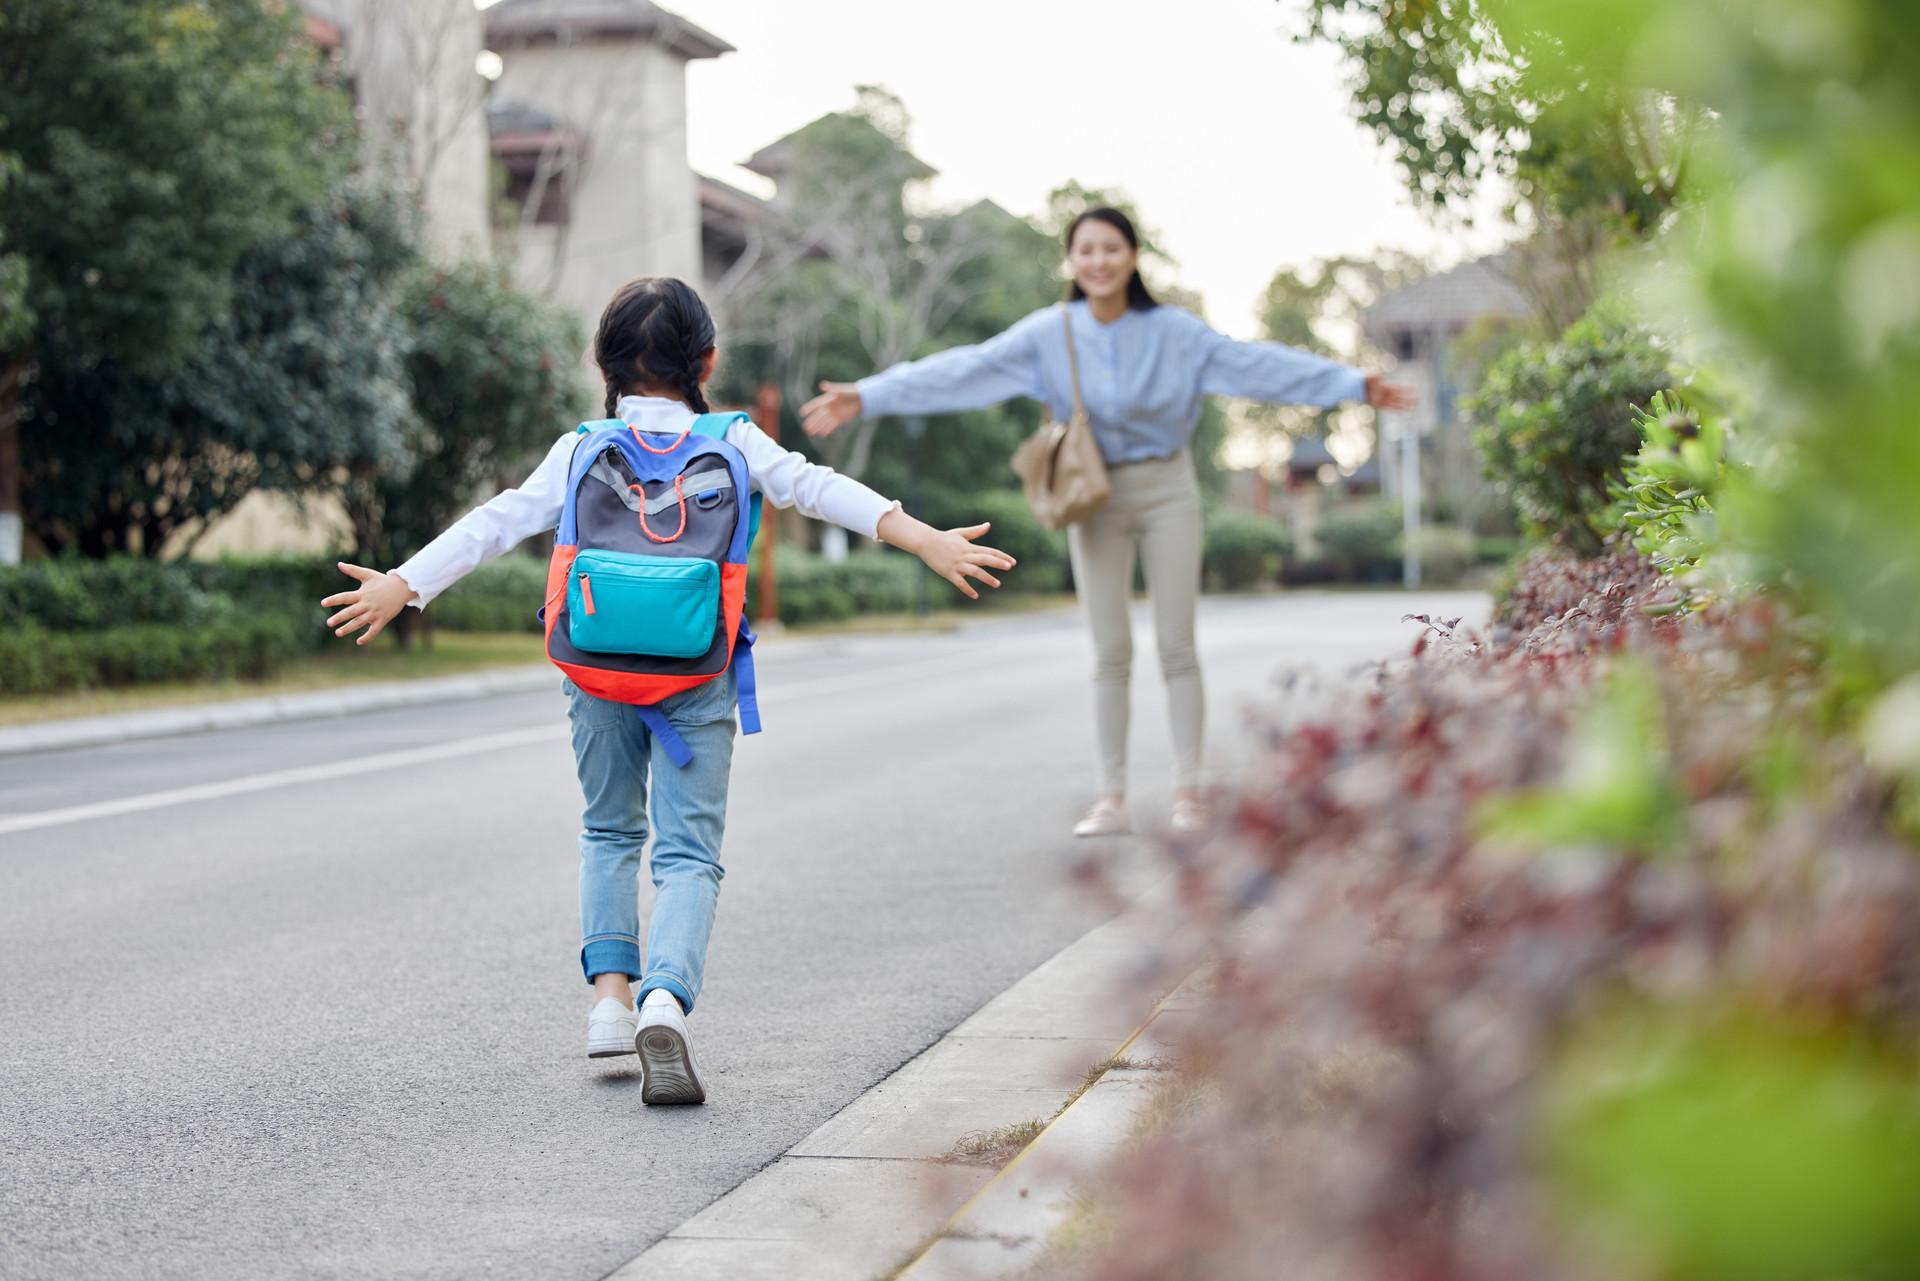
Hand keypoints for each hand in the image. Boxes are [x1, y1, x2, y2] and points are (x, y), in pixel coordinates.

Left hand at [321, 562, 414, 645]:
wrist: (402, 587)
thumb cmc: (383, 581)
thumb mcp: (367, 574)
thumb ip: (352, 570)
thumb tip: (339, 564)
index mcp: (362, 594)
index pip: (345, 597)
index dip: (334, 600)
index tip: (323, 603)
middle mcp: (367, 604)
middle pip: (351, 612)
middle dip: (339, 618)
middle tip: (328, 623)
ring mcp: (375, 613)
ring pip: (360, 622)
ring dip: (349, 628)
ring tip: (338, 633)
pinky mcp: (382, 620)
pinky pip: (374, 631)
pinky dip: (367, 637)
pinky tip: (359, 642)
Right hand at [800, 382, 861, 438]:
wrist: (861, 399)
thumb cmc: (850, 392)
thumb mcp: (840, 390)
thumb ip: (831, 389)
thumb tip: (822, 385)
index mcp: (827, 399)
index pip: (816, 404)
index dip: (809, 408)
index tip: (802, 413)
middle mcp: (829, 408)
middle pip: (818, 416)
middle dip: (812, 422)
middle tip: (805, 427)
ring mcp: (833, 414)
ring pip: (824, 422)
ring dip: (817, 427)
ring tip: (811, 433)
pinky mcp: (839, 420)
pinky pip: (832, 426)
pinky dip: (827, 430)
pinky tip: (822, 434)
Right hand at [877, 511, 1016, 600]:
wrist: (925, 542)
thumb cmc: (944, 538)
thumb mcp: (960, 533)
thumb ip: (975, 531)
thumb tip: (988, 525)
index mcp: (969, 547)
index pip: (989, 551)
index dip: (1001, 556)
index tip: (1012, 562)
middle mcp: (965, 556)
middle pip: (984, 559)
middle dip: (997, 563)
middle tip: (1009, 567)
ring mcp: (957, 565)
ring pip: (974, 571)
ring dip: (986, 578)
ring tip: (997, 584)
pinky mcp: (948, 573)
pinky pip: (959, 583)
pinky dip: (967, 589)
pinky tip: (975, 596)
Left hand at [1364, 372, 1415, 411]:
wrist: (1358, 386)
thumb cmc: (1366, 379)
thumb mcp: (1370, 375)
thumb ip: (1376, 375)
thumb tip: (1379, 373)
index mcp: (1387, 386)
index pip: (1399, 388)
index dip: (1407, 388)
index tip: (1415, 387)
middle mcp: (1387, 394)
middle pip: (1400, 397)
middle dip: (1408, 398)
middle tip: (1417, 399)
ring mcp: (1384, 400)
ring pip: (1397, 403)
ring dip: (1404, 406)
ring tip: (1413, 407)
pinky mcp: (1380, 405)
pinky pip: (1390, 408)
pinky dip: (1396, 410)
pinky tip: (1402, 412)